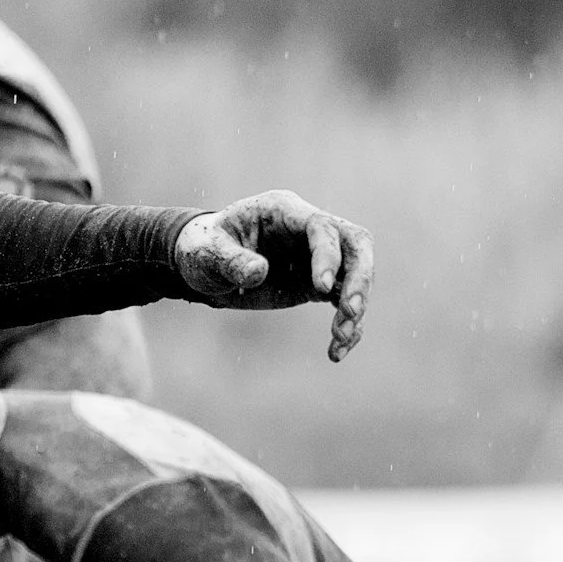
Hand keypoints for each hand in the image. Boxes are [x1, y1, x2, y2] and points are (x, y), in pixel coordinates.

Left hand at [174, 191, 374, 361]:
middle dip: (360, 279)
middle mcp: (309, 231)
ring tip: (339, 339)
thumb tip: (259, 273)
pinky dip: (347, 325)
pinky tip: (337, 350)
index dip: (328, 256)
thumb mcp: (207, 253)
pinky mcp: (318, 283)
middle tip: (351, 311)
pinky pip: (344, 301)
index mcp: (284, 211)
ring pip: (356, 275)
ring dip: (355, 308)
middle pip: (356, 245)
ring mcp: (317, 256)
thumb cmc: (202, 250)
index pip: (322, 227)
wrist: (204, 265)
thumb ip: (231, 261)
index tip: (320, 289)